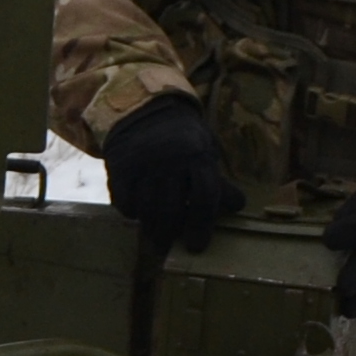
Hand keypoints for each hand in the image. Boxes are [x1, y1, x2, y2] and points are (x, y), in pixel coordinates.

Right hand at [100, 92, 244, 257]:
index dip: (203, 224)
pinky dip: (132, 213)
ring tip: (157, 238)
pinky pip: (124, 202)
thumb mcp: (205, 150)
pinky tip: (140, 215)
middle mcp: (168, 160)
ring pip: (147, 209)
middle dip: (173, 232)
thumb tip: (237, 206)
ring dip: (153, 228)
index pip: (204, 196)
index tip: (198, 246)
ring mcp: (141, 165)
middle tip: (173, 246)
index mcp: (196, 154)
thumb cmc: (182, 137)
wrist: (143, 109)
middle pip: (172, 208)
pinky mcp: (119, 170)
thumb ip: (216, 179)